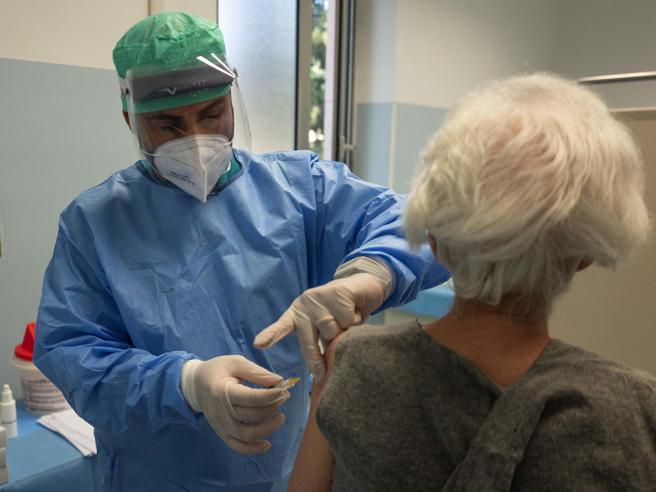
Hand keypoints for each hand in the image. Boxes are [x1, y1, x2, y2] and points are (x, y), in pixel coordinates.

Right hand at [181, 355, 289, 454]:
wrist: (196, 385)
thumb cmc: (218, 370)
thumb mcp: (235, 363)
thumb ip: (257, 372)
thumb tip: (279, 381)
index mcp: (223, 391)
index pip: (250, 398)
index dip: (270, 396)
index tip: (284, 389)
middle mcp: (221, 411)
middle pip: (252, 415)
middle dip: (273, 406)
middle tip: (284, 396)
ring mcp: (221, 424)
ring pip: (247, 435)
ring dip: (268, 428)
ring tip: (280, 417)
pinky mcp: (222, 433)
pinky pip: (237, 446)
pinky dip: (252, 449)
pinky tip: (267, 444)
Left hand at [253, 273, 385, 379]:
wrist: (361, 287)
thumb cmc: (340, 314)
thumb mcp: (324, 329)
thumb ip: (319, 345)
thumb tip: (320, 375)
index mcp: (297, 314)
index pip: (282, 327)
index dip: (270, 336)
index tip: (258, 344)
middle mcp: (305, 304)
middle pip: (309, 341)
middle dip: (315, 361)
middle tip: (320, 375)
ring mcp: (319, 297)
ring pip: (332, 332)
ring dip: (343, 333)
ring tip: (347, 324)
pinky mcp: (336, 292)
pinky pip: (347, 321)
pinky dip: (355, 322)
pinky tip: (354, 312)